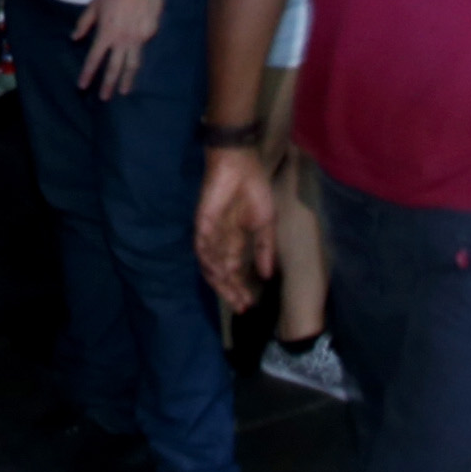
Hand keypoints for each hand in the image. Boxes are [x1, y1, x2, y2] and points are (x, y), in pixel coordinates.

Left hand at [74, 0, 163, 96]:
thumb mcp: (95, 5)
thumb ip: (84, 23)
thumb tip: (74, 38)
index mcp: (106, 33)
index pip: (94, 59)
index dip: (88, 73)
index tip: (82, 86)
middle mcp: (122, 41)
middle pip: (114, 68)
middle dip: (108, 85)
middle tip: (104, 98)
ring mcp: (138, 40)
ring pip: (132, 65)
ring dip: (127, 80)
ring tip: (124, 92)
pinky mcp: (151, 35)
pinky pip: (143, 48)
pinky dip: (138, 56)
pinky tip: (136, 61)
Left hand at [193, 144, 278, 314]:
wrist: (242, 164)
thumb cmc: (254, 189)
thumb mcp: (266, 223)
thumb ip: (265, 249)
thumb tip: (267, 275)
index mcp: (234, 240)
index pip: (234, 270)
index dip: (240, 288)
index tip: (249, 304)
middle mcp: (220, 240)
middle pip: (220, 272)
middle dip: (230, 290)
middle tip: (242, 307)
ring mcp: (210, 232)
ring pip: (210, 264)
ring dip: (221, 281)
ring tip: (234, 295)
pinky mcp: (202, 221)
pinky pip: (203, 245)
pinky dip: (210, 260)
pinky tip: (221, 273)